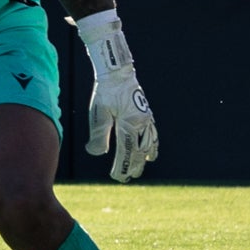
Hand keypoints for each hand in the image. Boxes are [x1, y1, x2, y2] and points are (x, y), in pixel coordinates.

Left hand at [77, 11, 157, 181]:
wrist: (117, 72)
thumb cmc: (105, 92)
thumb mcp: (98, 113)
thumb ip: (98, 135)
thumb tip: (96, 153)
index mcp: (130, 124)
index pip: (127, 152)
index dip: (123, 166)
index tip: (118, 177)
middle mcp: (142, 123)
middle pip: (140, 149)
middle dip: (135, 164)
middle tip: (129, 177)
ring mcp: (146, 117)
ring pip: (149, 141)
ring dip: (146, 155)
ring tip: (144, 164)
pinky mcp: (146, 112)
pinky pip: (152, 132)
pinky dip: (152, 142)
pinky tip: (151, 146)